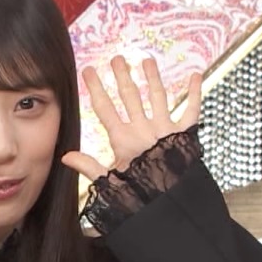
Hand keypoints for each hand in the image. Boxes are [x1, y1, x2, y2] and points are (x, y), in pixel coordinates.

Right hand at [61, 56, 201, 181]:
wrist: (171, 203)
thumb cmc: (140, 195)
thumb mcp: (110, 182)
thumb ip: (89, 167)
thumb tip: (65, 157)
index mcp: (123, 139)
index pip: (104, 108)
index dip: (95, 87)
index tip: (88, 71)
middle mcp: (143, 129)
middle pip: (130, 96)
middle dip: (122, 76)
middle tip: (117, 59)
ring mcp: (165, 128)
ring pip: (157, 96)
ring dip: (151, 77)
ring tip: (146, 60)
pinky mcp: (185, 134)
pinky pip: (191, 109)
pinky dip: (195, 92)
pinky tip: (196, 75)